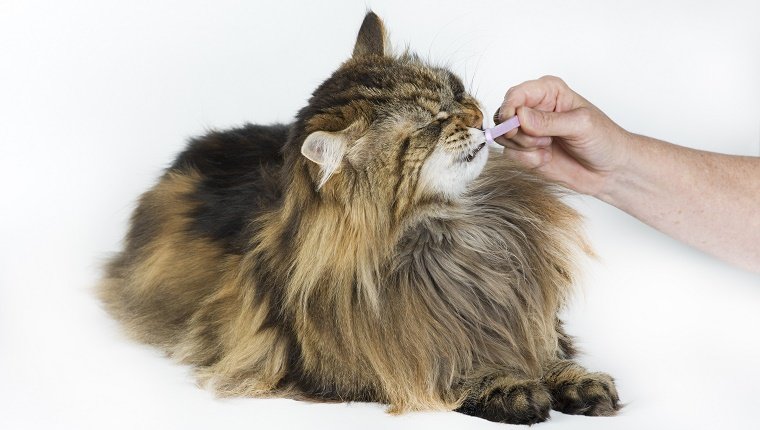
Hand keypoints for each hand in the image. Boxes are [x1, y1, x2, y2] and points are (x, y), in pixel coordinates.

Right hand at [495, 76, 631, 195]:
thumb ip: (549, 121)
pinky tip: (546, 158)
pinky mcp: (526, 150)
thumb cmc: (603, 140)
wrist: (609, 170)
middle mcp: (534, 108)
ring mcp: (528, 130)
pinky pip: (510, 154)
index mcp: (548, 91)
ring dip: (524, 146)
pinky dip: (527, 159)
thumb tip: (520, 116)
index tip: (514, 126)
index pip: (516, 94)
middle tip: (541, 140)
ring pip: (504, 136)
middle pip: (504, 115)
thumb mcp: (581, 125)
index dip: (509, 109)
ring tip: (548, 147)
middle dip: (517, 132)